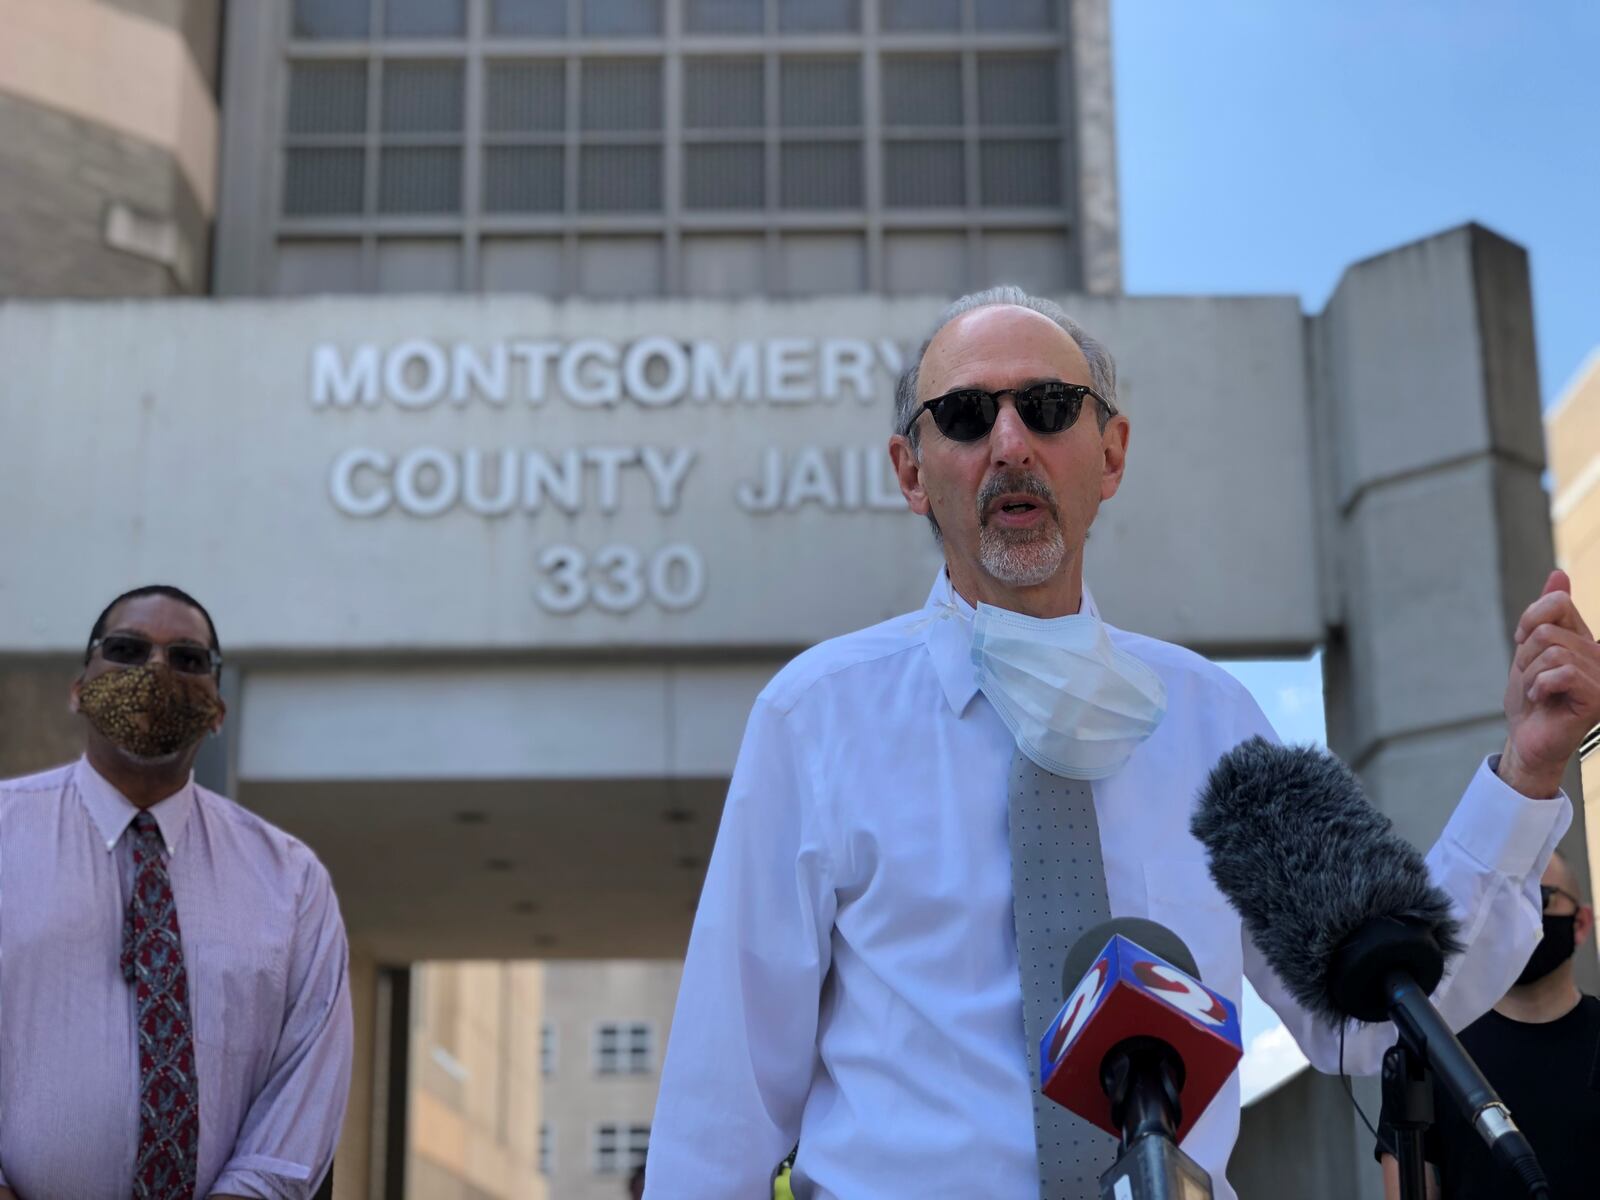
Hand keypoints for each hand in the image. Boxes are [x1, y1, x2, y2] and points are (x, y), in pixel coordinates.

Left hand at [1500, 569, 1599, 797]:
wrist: (1527, 738)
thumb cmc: (1531, 698)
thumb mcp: (1531, 649)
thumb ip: (1547, 614)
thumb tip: (1559, 574)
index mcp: (1586, 639)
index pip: (1558, 604)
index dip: (1529, 621)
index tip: (1523, 644)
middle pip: (1548, 632)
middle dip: (1526, 656)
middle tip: (1532, 680)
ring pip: (1552, 652)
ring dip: (1531, 674)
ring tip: (1539, 692)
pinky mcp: (1598, 698)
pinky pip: (1562, 673)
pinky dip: (1540, 686)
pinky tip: (1543, 700)